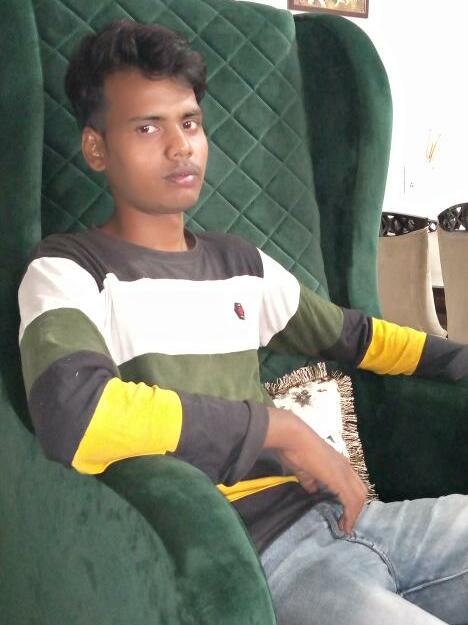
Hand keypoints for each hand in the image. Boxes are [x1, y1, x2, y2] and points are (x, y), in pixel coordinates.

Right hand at [265, 407, 366, 534]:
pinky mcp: (339, 479)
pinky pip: (351, 501)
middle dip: (355, 509)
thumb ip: (311, 483)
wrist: (292, 437)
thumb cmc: (295, 450)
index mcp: (338, 464)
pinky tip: (344, 524)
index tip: (343, 516)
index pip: (353, 485)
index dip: (351, 501)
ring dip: (354, 514)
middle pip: (361, 492)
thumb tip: (313, 491)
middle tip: (345, 523)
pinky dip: (350, 514)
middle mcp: (345, 467)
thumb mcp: (304, 471)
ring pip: (359, 497)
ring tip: (344, 527)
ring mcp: (344, 472)